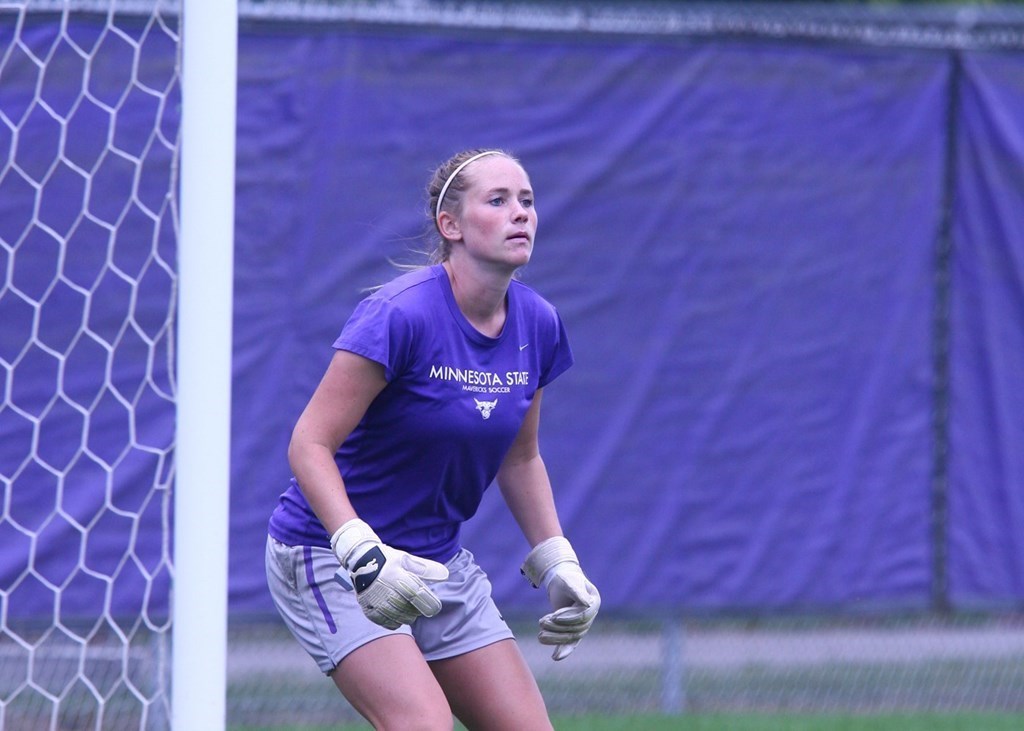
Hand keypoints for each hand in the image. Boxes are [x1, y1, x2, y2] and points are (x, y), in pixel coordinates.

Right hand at [331, 519, 448, 629]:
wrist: (360, 561)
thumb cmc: (387, 559)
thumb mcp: (407, 559)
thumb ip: (426, 568)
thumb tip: (445, 574)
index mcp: (398, 578)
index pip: (419, 596)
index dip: (430, 604)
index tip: (436, 607)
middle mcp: (387, 592)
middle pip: (412, 611)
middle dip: (418, 608)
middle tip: (417, 601)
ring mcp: (377, 603)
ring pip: (401, 619)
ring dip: (408, 615)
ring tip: (407, 605)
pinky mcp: (369, 610)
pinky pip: (388, 623)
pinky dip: (396, 621)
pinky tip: (397, 613)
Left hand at [521, 536, 600, 659]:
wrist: (560, 580)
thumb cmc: (564, 577)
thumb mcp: (569, 582)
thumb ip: (577, 592)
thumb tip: (587, 604)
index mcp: (594, 601)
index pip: (583, 615)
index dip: (569, 617)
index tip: (553, 616)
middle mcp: (591, 615)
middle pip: (577, 628)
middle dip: (558, 627)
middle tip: (541, 622)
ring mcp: (583, 624)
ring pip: (572, 636)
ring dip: (556, 638)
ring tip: (539, 636)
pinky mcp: (573, 629)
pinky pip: (570, 643)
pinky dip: (563, 650)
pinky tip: (555, 657)